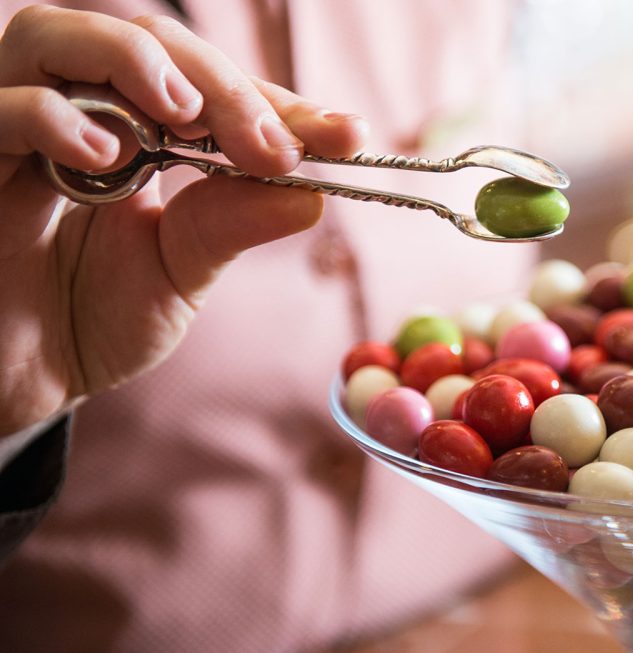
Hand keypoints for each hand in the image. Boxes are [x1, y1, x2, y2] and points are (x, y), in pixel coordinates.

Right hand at [0, 5, 369, 434]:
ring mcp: (11, 130)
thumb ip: (231, 226)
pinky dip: (54, 118)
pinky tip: (109, 158)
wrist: (12, 384)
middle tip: (273, 146)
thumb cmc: (87, 320)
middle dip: (222, 85)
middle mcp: (71, 112)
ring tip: (188, 118)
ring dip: (134, 63)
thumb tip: (314, 193)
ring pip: (54, 34)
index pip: (207, 85)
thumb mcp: (179, 275)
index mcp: (131, 130)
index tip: (346, 136)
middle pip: (141, 39)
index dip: (277, 103)